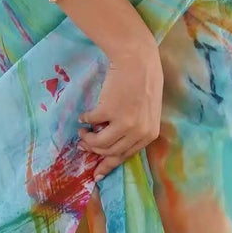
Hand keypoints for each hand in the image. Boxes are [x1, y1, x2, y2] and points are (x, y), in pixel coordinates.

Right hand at [79, 40, 163, 180]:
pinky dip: (85, 120)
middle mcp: (138, 132)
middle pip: (110, 152)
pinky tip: (83, 116)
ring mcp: (123, 122)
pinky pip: (91, 122)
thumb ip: (135, 129)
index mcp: (149, 135)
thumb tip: (113, 143)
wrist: (138, 59)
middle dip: (94, 151)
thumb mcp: (147, 112)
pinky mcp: (108, 111)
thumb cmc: (144, 82)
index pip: (126, 156)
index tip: (97, 173)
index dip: (108, 165)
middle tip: (83, 144)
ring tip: (82, 132)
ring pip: (99, 143)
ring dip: (87, 139)